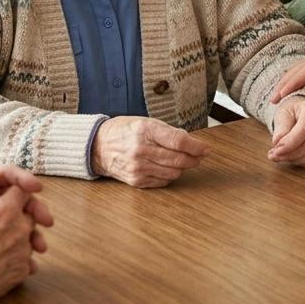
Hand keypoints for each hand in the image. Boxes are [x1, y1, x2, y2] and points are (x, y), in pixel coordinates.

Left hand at [0, 165, 50, 277]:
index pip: (5, 177)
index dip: (23, 180)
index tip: (37, 188)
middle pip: (17, 200)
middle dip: (35, 209)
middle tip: (46, 221)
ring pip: (15, 223)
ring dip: (31, 233)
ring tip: (40, 246)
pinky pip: (6, 243)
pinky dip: (19, 250)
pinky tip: (27, 261)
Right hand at [0, 185, 45, 303]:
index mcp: (7, 210)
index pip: (21, 191)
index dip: (15, 191)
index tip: (11, 194)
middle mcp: (21, 228)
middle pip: (29, 214)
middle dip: (19, 214)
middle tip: (4, 220)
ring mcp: (23, 251)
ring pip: (29, 236)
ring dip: (19, 236)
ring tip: (1, 242)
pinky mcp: (22, 270)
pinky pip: (27, 258)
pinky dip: (18, 256)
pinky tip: (2, 258)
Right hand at [92, 116, 208, 187]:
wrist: (98, 146)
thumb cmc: (125, 131)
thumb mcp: (145, 122)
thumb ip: (168, 132)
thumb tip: (191, 143)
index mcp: (144, 130)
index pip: (178, 140)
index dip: (196, 146)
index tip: (206, 149)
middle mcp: (140, 149)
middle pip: (178, 159)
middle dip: (194, 158)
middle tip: (199, 156)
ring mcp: (137, 167)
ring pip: (173, 172)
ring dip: (183, 167)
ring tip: (184, 161)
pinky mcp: (136, 180)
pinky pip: (163, 181)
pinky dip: (170, 175)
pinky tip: (168, 168)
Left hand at [268, 97, 304, 166]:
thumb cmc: (294, 112)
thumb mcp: (283, 113)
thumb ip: (280, 128)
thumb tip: (277, 143)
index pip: (303, 131)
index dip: (289, 144)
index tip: (275, 151)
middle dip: (287, 154)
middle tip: (273, 155)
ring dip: (293, 160)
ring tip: (279, 156)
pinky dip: (301, 162)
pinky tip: (292, 157)